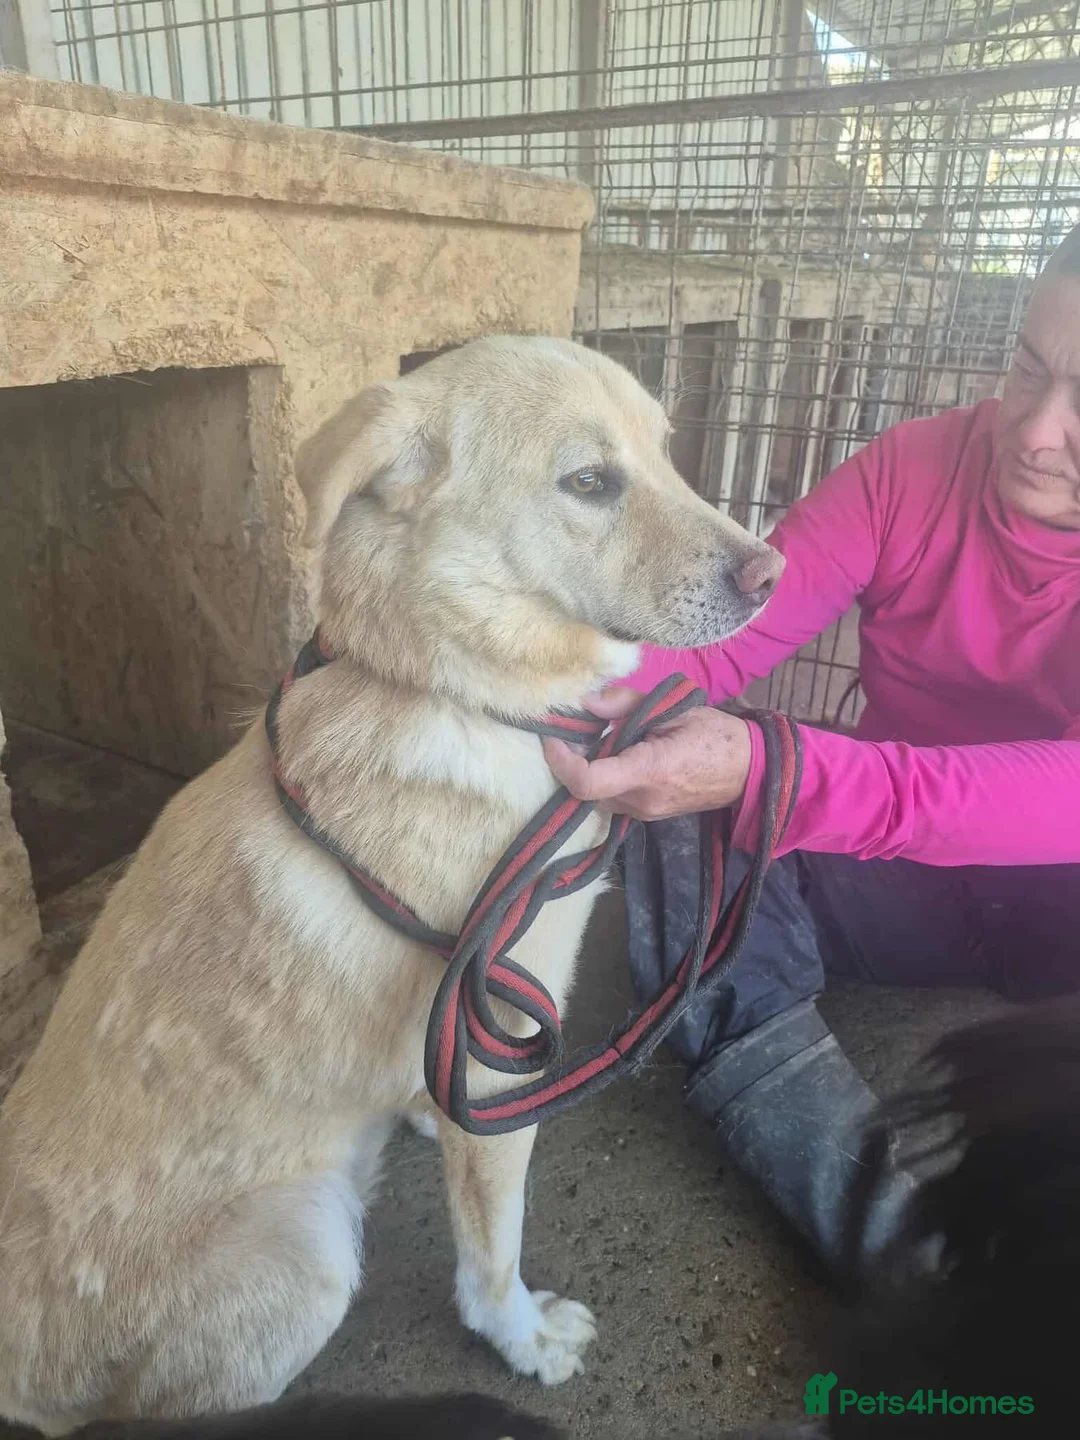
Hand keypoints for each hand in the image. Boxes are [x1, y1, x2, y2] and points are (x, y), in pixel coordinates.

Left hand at [542, 687, 751, 820]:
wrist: (749, 771)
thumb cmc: (716, 736)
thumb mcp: (673, 708)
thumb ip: (625, 704)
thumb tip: (586, 701)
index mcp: (648, 771)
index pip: (586, 781)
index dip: (560, 760)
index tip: (553, 734)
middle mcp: (641, 800)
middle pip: (583, 790)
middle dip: (570, 760)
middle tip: (573, 729)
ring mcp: (644, 813)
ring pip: (595, 796)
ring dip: (586, 769)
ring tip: (595, 737)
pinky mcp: (646, 815)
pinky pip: (610, 799)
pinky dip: (602, 776)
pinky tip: (614, 753)